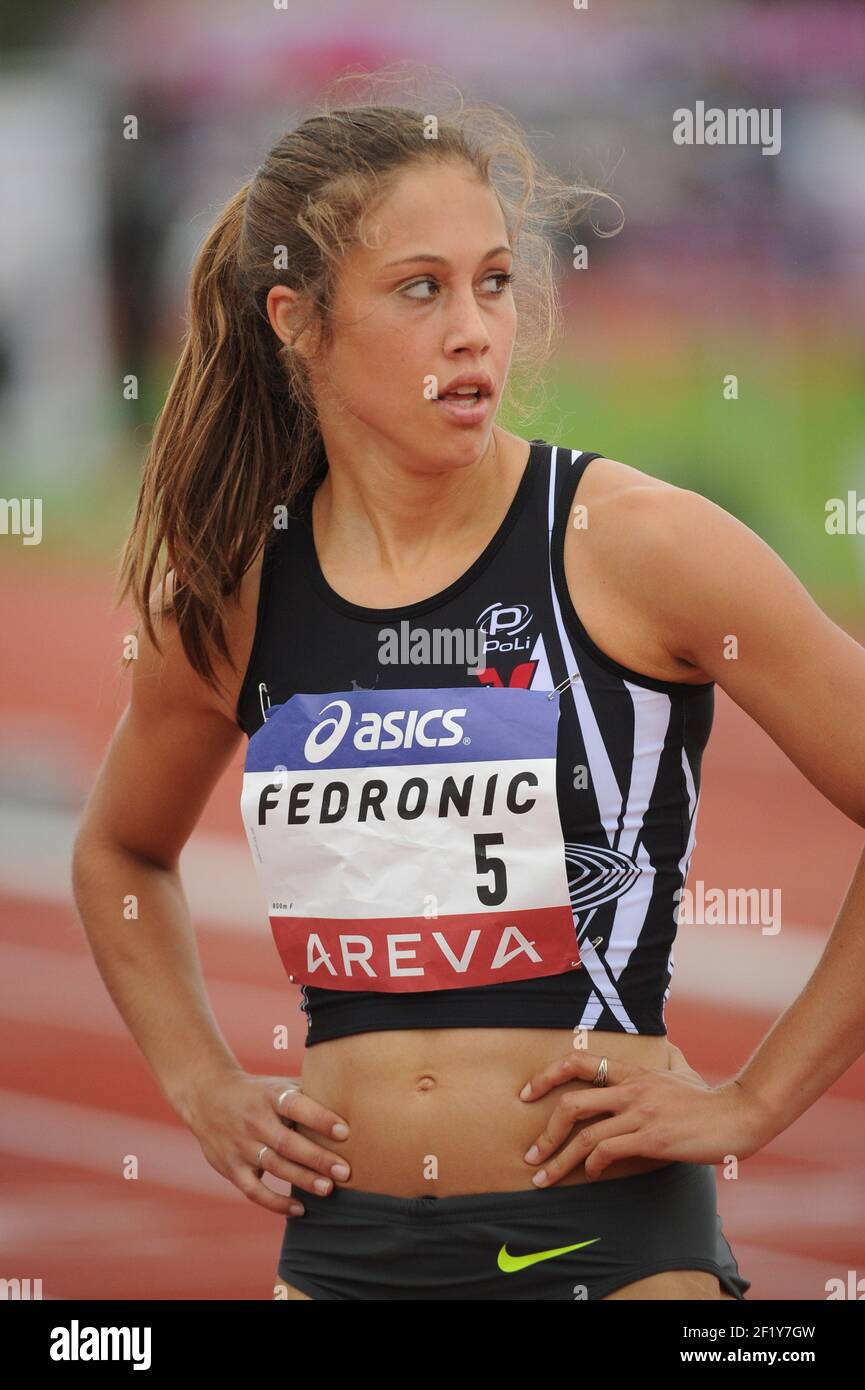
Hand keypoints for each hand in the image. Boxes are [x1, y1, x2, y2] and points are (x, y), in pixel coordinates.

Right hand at [178, 1066, 351, 1215]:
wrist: (207, 1096)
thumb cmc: (258, 1092)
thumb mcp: (278, 1084)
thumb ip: (309, 1090)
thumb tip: (351, 1092)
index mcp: (269, 1096)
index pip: (296, 1106)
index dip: (319, 1118)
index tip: (345, 1131)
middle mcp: (254, 1120)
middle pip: (287, 1142)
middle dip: (317, 1158)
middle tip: (345, 1171)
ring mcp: (241, 1146)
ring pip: (274, 1166)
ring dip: (303, 1179)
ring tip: (329, 1190)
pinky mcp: (232, 1168)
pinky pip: (254, 1191)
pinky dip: (276, 1203)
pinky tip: (300, 1209)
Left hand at [518, 1048, 773, 1184]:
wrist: (738, 1114)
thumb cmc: (707, 1098)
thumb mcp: (678, 1071)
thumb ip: (661, 1065)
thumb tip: (658, 1056)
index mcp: (633, 1070)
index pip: (578, 1061)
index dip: (546, 1075)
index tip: (526, 1093)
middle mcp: (631, 1088)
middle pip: (571, 1103)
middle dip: (545, 1132)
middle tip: (531, 1153)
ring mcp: (641, 1112)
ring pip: (585, 1135)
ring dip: (559, 1160)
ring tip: (544, 1177)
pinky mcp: (652, 1138)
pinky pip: (609, 1151)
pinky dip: (593, 1166)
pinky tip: (591, 1176)